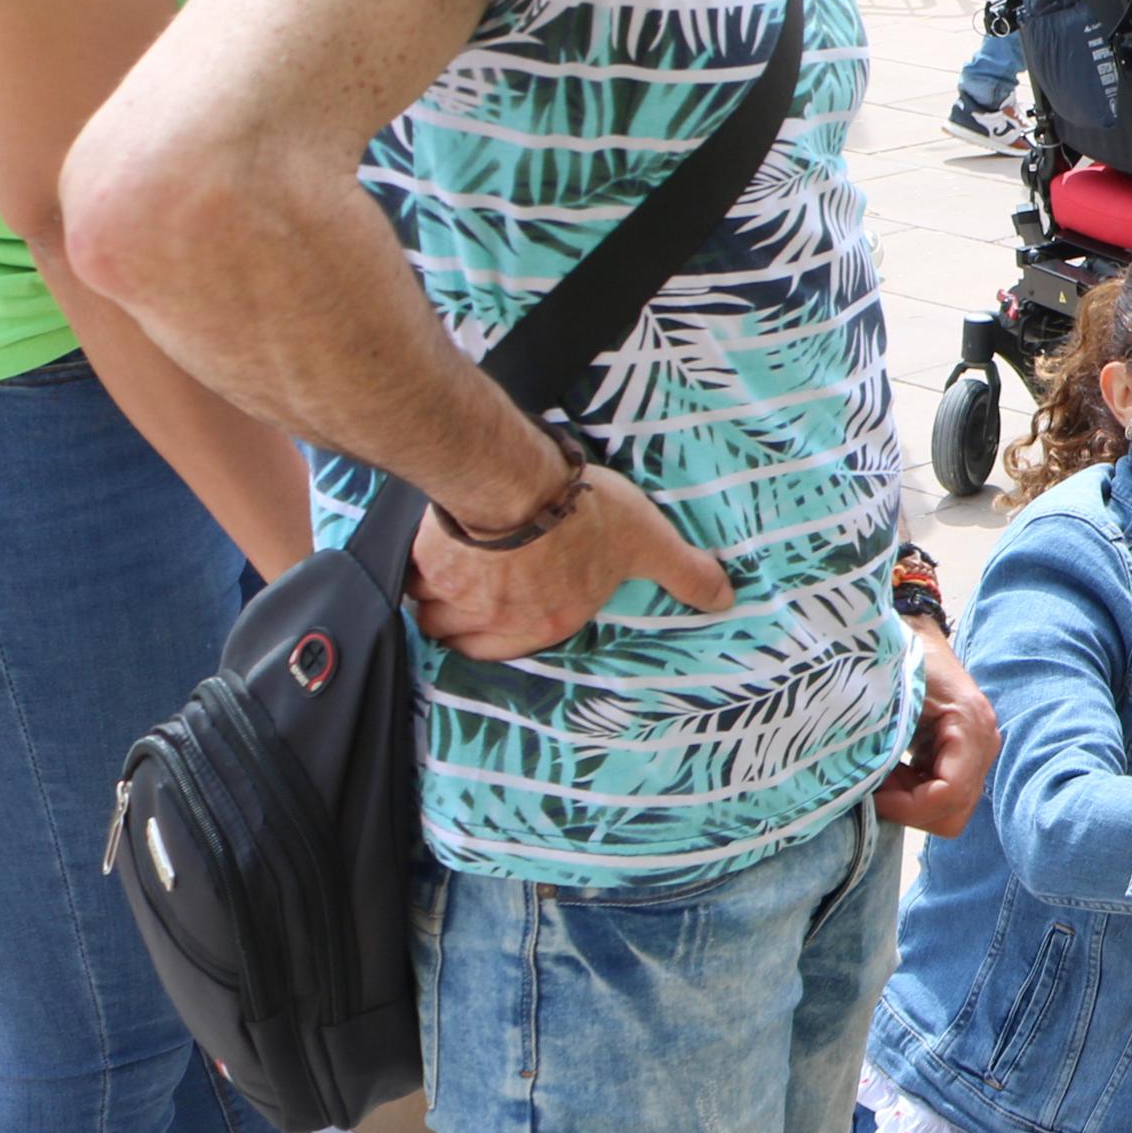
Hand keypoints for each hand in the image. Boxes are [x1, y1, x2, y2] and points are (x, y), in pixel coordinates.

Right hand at [409, 460, 735, 662]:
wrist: (518, 484)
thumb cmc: (584, 513)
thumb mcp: (649, 542)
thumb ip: (684, 573)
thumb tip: (724, 599)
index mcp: (547, 622)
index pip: (507, 649)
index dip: (500, 633)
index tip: (498, 614)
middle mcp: (497, 620)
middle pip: (459, 637)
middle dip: (460, 625)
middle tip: (466, 600)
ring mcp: (458, 596)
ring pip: (431, 616)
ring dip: (435, 603)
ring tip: (445, 579)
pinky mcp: (426, 565)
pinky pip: (407, 582)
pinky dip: (411, 574)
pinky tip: (421, 555)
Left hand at [876, 618, 999, 838]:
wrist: (920, 637)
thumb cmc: (907, 661)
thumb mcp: (895, 699)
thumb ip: (886, 742)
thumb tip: (862, 785)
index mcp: (970, 728)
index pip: (948, 795)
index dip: (907, 805)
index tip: (874, 792)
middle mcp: (983, 746)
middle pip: (953, 813)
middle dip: (911, 809)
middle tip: (879, 785)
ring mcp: (978, 754)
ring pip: (950, 812)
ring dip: (913, 804)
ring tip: (886, 776)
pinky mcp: (966, 758)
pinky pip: (945, 797)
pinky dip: (916, 795)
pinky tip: (896, 772)